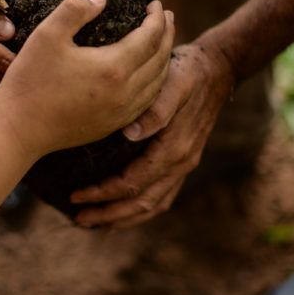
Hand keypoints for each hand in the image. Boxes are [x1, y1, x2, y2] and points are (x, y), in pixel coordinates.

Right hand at [0, 0, 173, 158]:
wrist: (18, 130)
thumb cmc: (29, 81)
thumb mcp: (47, 34)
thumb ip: (76, 9)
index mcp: (114, 67)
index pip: (150, 37)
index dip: (156, 18)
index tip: (155, 4)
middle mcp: (125, 93)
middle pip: (161, 60)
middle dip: (167, 35)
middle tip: (165, 17)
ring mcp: (121, 113)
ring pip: (157, 83)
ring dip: (164, 59)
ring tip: (161, 42)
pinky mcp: (112, 126)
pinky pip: (145, 102)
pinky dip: (154, 82)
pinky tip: (146, 74)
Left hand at [71, 42, 234, 228]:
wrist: (217, 70)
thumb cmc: (187, 72)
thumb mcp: (172, 83)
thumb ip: (156, 110)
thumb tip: (130, 134)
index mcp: (173, 149)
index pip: (132, 183)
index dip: (103, 193)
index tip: (76, 195)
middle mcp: (181, 163)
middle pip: (142, 203)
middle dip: (109, 214)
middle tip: (78, 218)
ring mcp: (184, 165)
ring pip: (153, 205)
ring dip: (124, 218)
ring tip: (97, 224)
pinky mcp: (183, 162)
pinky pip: (162, 197)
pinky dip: (141, 210)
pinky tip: (124, 212)